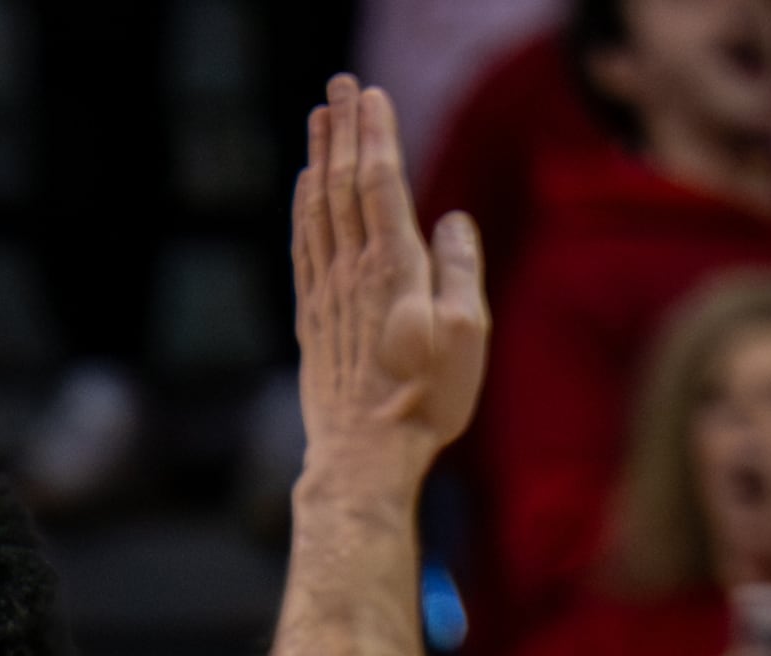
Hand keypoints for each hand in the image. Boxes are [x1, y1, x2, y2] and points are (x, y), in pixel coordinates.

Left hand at [292, 75, 486, 500]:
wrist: (364, 456)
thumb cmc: (426, 401)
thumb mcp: (467, 337)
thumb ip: (460, 271)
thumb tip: (452, 220)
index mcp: (395, 268)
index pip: (380, 182)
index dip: (375, 134)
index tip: (371, 94)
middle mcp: (353, 270)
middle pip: (343, 182)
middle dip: (344, 129)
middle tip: (341, 85)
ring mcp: (327, 292)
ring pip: (318, 207)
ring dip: (319, 157)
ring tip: (319, 117)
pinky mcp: (313, 316)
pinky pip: (304, 244)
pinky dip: (303, 205)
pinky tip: (305, 185)